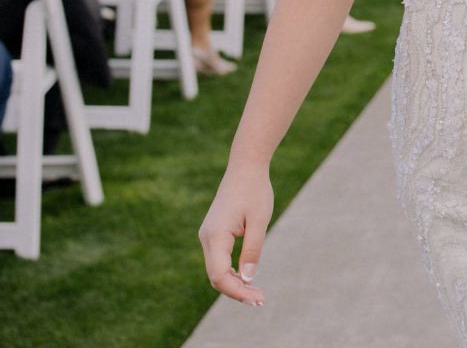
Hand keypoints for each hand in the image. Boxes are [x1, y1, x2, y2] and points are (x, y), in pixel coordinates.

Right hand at [199, 161, 272, 306]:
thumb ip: (252, 250)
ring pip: (216, 270)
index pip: (220, 275)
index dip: (237, 291)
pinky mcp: (213, 234)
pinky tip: (246, 279)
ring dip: (234, 283)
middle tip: (261, 300)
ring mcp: (208, 236)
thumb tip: (247, 279)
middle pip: (216, 276)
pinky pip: (218, 260)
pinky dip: (231, 272)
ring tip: (257, 294)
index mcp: (215, 236)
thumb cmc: (255, 191)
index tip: (257, 298)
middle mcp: (206, 238)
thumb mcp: (258, 222)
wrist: (245, 167)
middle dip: (237, 291)